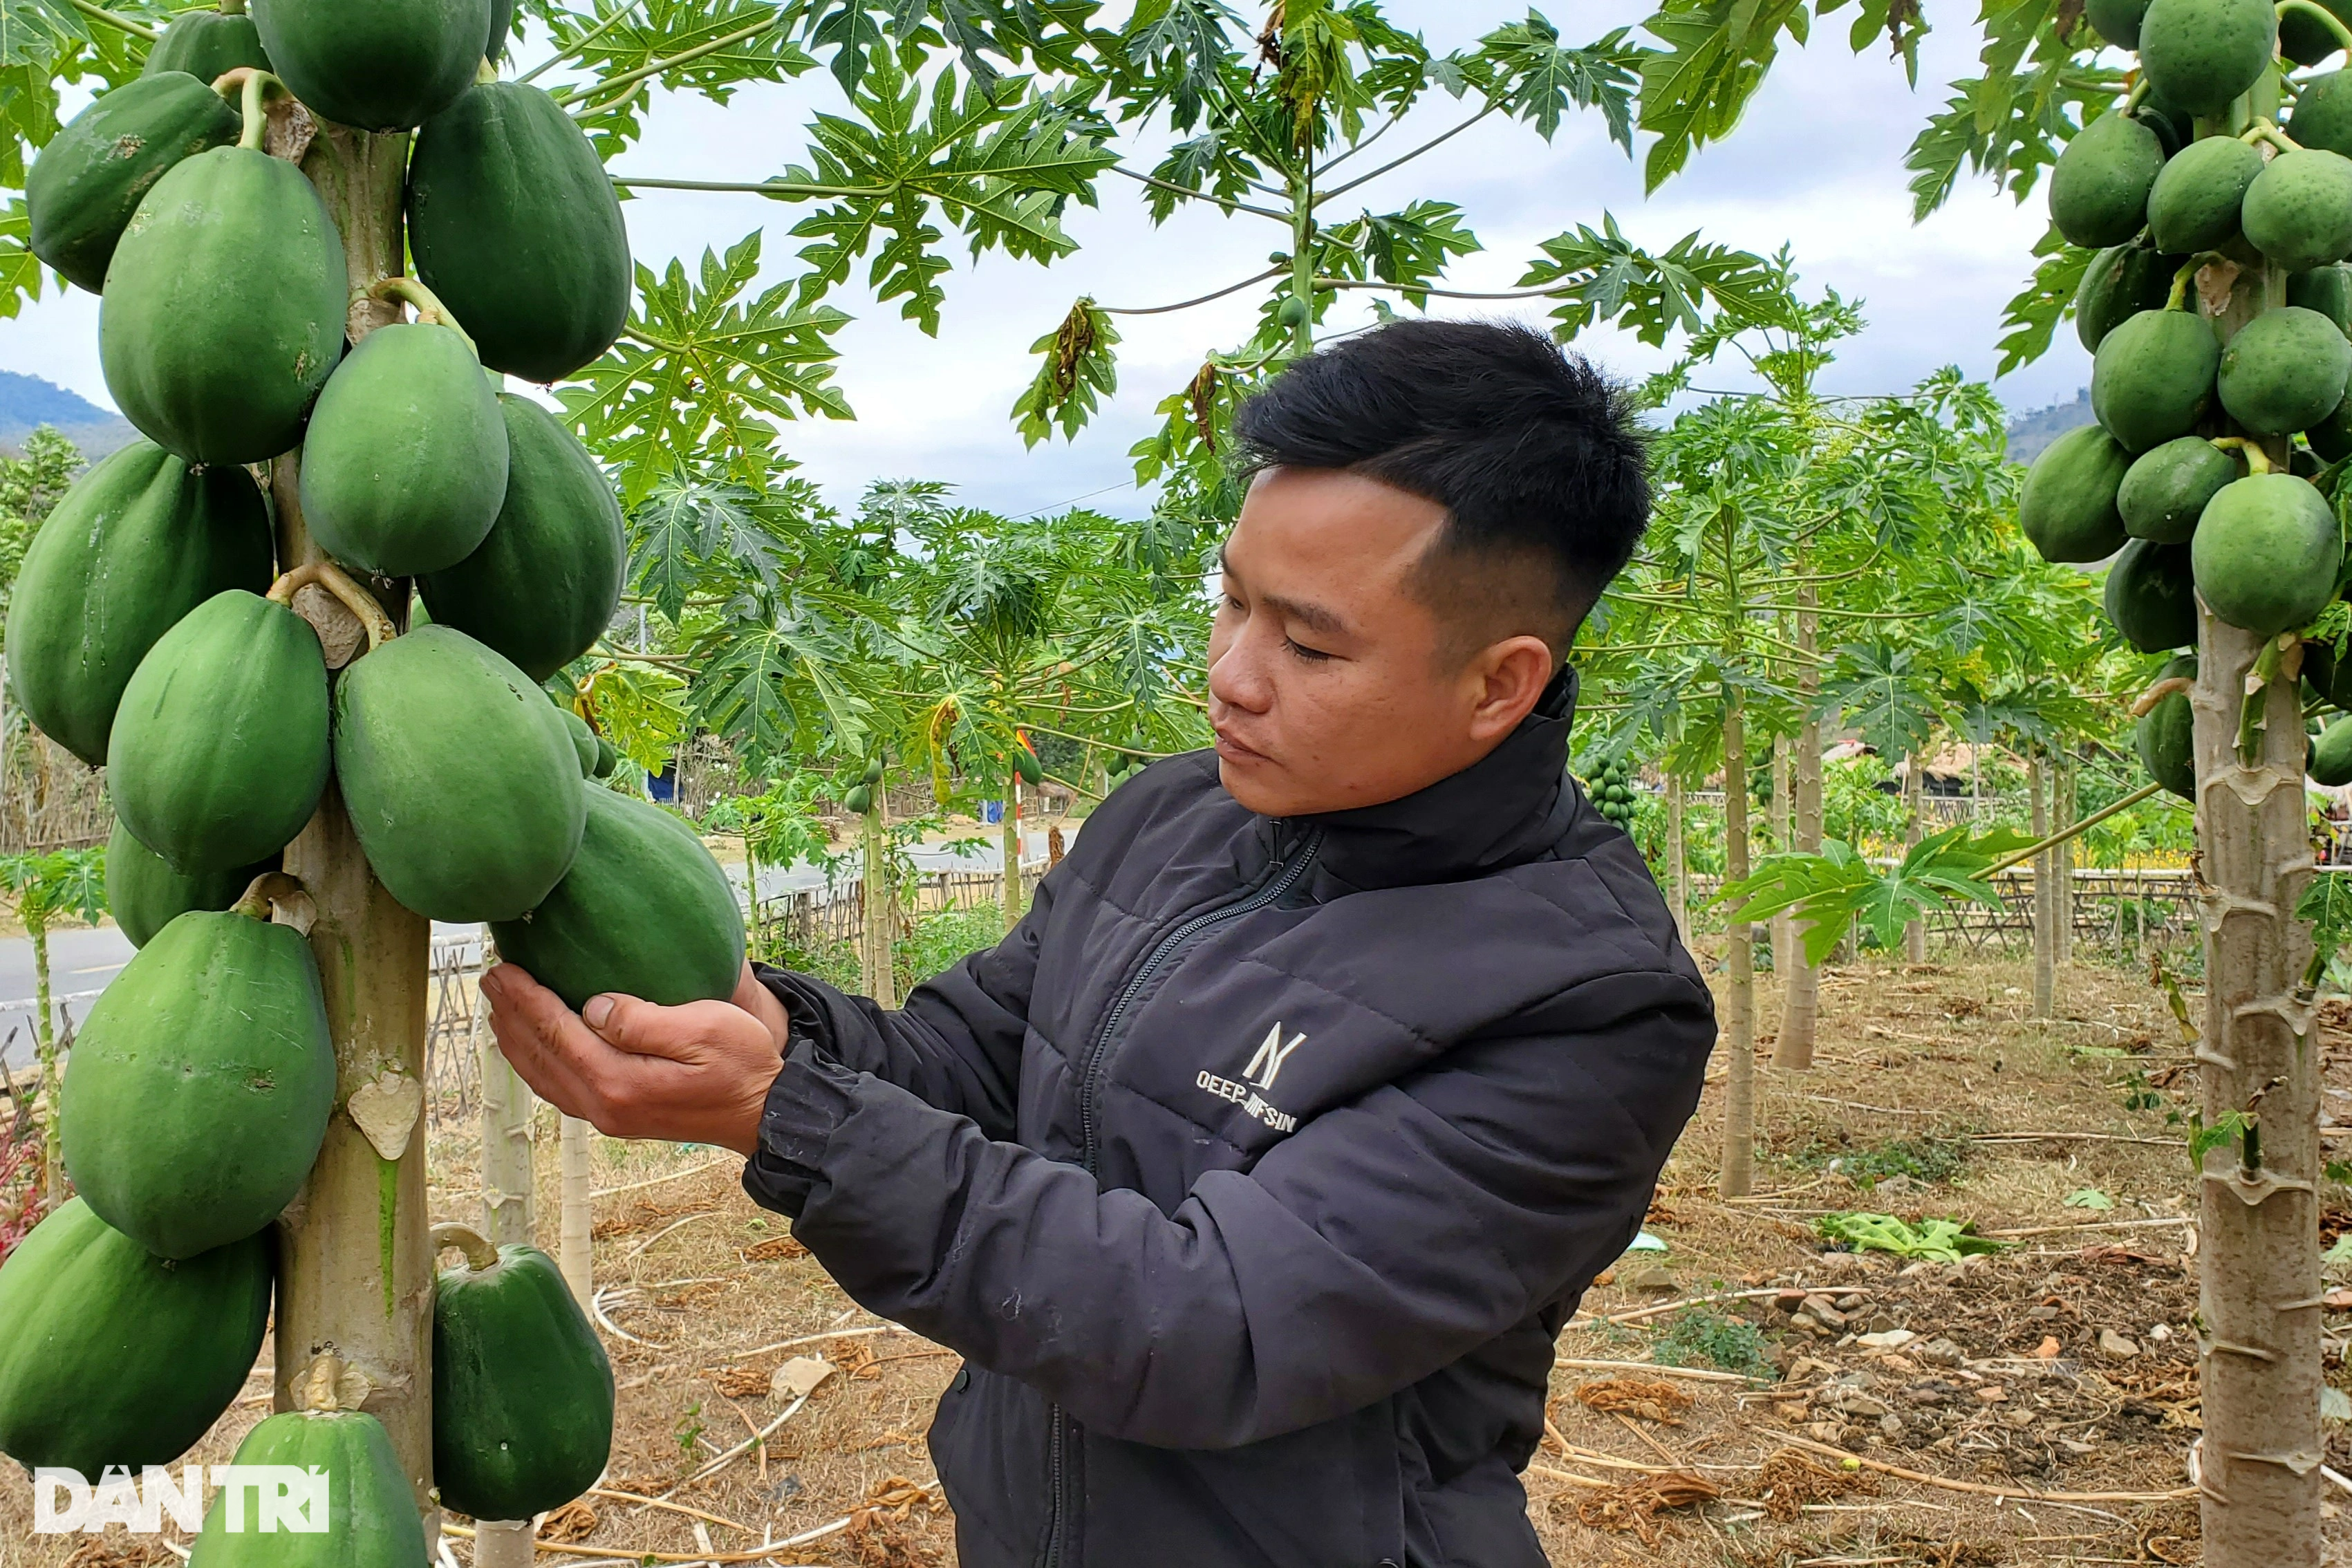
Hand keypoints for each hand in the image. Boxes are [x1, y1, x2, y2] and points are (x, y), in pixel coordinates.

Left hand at [482, 960, 787, 1156]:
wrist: (765, 1115)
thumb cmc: (743, 1065)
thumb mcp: (704, 1029)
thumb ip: (644, 1020)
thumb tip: (593, 1006)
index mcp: (620, 1081)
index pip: (556, 1032)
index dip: (525, 997)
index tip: (503, 967)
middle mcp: (603, 1105)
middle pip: (539, 1056)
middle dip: (509, 1015)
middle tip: (489, 978)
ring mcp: (608, 1116)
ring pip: (543, 1077)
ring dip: (516, 1040)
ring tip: (500, 1008)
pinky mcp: (617, 1117)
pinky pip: (558, 1089)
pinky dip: (535, 1063)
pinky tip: (534, 1046)